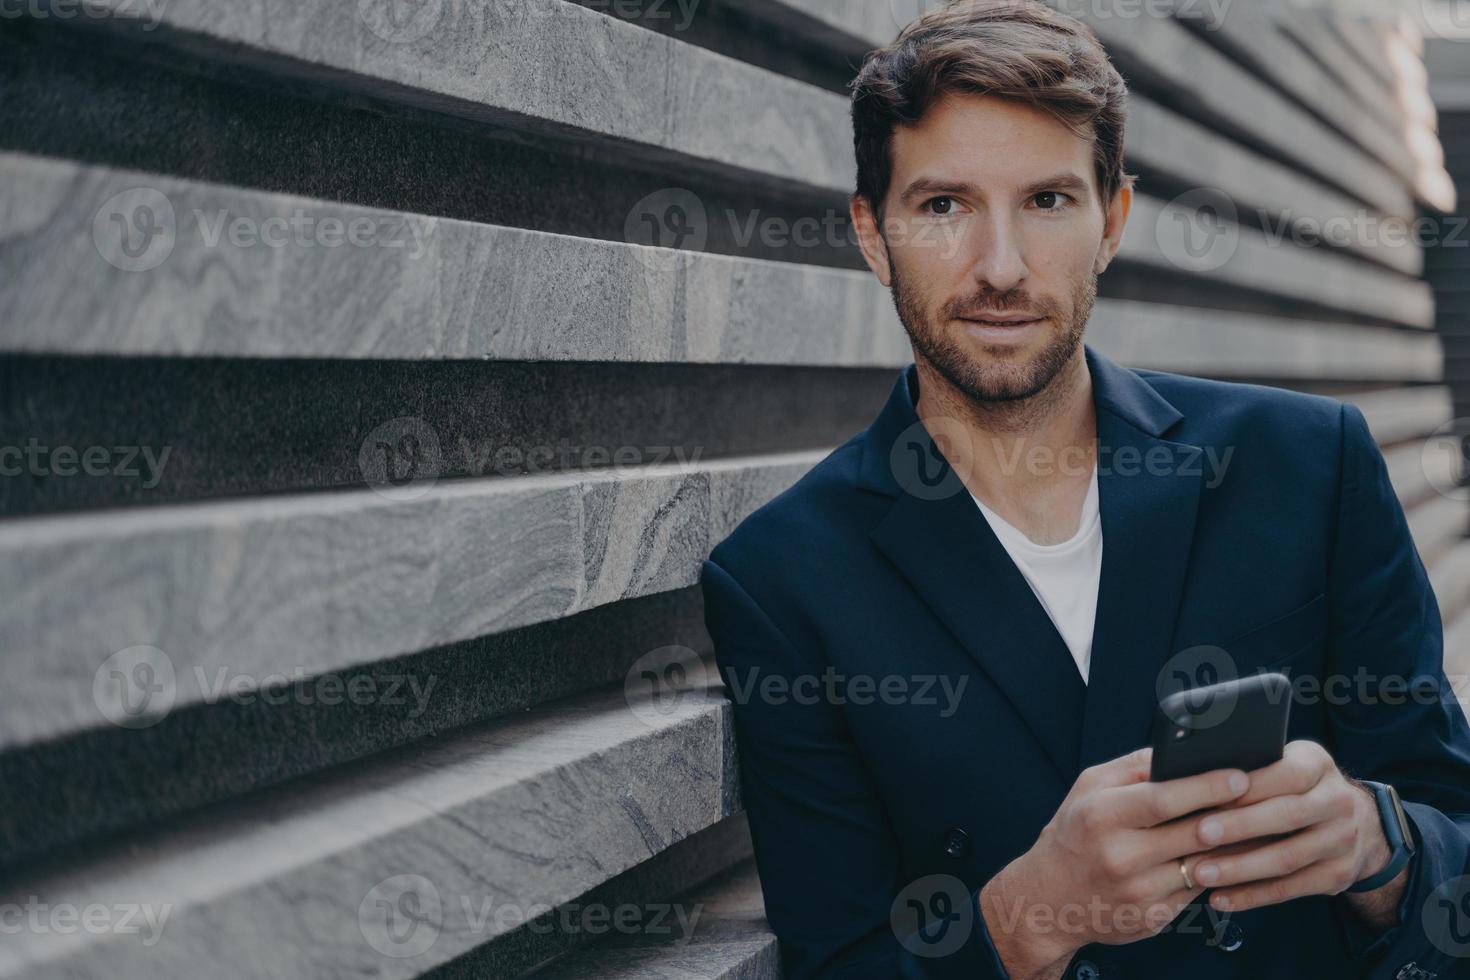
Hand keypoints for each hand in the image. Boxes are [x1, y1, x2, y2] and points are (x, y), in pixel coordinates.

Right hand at [979, 746, 1250, 978]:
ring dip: (1233, 847)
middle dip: (1234, 814)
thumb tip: (1184, 750)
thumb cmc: (1074, 832)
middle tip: (1264, 797)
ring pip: (1203, 866)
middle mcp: (1119, 855)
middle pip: (1193, 833)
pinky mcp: (1153, 919)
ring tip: (1255, 825)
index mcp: (1102, 815)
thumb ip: (1134, 767)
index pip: (1164, 799)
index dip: (1207, 786)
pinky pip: (1197, 891)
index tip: (1241, 775)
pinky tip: (1228, 858)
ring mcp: (1138, 892)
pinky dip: (1215, 873)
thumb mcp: (1089, 788)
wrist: (1047, 898)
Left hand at [1179, 740, 1405, 923]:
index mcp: (1317, 764)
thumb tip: (1193, 776)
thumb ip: (1251, 767)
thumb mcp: (1283, 763)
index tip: (1208, 795)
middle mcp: (1337, 801)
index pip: (1285, 773)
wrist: (1360, 824)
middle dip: (1238, 827)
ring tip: (1200, 873)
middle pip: (1285, 815)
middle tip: (1198, 835)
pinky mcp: (1339, 875)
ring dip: (1240, 868)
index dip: (1247, 786)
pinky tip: (1220, 898)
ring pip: (1287, 858)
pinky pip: (1290, 889)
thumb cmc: (1294, 787)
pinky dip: (1252, 895)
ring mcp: (1342, 841)